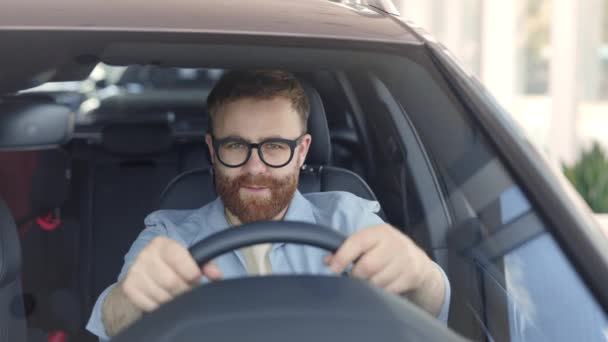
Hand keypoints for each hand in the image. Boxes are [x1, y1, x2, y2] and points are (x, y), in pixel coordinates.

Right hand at [120, 236, 222, 311]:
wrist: (146, 271)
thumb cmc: (173, 264)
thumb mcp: (189, 258)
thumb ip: (206, 264)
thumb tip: (217, 276)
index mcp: (161, 244)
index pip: (178, 258)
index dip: (192, 273)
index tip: (196, 278)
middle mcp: (145, 255)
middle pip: (171, 282)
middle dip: (185, 290)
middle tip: (188, 289)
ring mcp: (135, 272)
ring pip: (162, 296)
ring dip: (174, 300)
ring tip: (177, 294)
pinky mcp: (129, 288)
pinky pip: (150, 305)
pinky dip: (161, 307)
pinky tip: (164, 299)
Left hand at [324, 224, 444, 314]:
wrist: (416, 260)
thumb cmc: (384, 250)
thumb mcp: (369, 242)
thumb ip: (348, 248)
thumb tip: (327, 260)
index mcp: (379, 232)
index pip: (358, 242)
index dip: (343, 256)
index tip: (332, 269)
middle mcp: (394, 243)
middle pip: (367, 266)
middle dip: (355, 276)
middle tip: (352, 277)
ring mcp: (404, 260)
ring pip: (377, 281)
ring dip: (367, 286)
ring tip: (367, 281)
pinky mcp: (411, 276)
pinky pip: (388, 291)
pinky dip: (380, 292)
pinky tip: (380, 285)